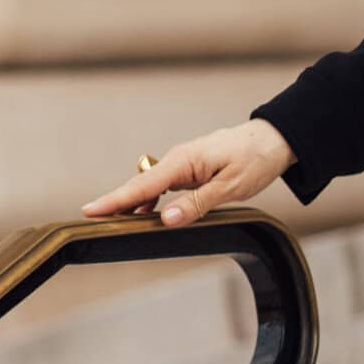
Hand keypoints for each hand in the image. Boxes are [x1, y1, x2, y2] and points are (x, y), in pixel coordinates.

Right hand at [81, 120, 294, 227]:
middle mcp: (178, 160)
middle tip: (92, 221)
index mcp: (184, 161)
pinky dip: (152, 200)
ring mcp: (182, 163)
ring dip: (133, 203)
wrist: (274, 140)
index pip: (142, 186)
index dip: (115, 200)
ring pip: (150, 187)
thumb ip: (197, 204)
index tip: (90, 211)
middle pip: (139, 186)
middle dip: (115, 203)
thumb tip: (166, 219)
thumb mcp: (230, 187)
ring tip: (113, 223)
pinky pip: (164, 185)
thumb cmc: (256, 160)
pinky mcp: (190, 168)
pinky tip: (146, 215)